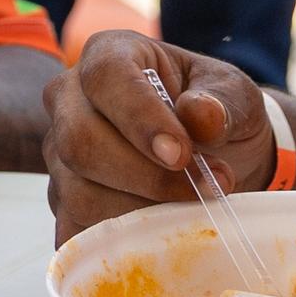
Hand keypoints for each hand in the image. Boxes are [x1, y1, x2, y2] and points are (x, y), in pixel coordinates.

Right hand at [43, 29, 276, 242]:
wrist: (213, 151)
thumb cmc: (218, 112)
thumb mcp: (236, 95)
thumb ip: (223, 102)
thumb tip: (201, 117)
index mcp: (109, 53)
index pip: (106, 77)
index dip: (139, 117)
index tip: (182, 155)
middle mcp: (69, 98)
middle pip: (79, 141)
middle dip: (144, 176)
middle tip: (203, 188)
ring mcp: (60, 151)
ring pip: (77, 192)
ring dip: (140, 212)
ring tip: (192, 209)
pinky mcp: (63, 198)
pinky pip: (73, 231)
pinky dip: (116, 243)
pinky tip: (158, 237)